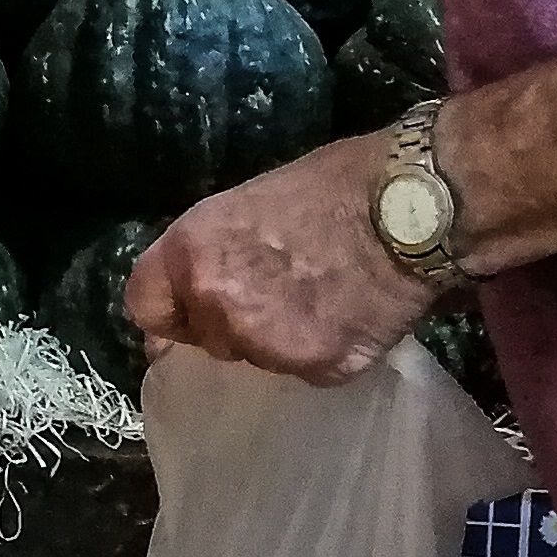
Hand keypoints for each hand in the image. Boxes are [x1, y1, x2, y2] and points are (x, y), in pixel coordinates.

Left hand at [128, 132, 444, 384]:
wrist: (412, 206)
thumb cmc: (336, 185)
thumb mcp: (248, 203)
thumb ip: (213, 253)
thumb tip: (198, 288)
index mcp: (190, 254)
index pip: (144, 307)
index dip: (169, 314)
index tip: (186, 320)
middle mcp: (215, 304)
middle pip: (207, 338)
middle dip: (235, 325)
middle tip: (280, 296)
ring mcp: (264, 343)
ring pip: (259, 358)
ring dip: (282, 340)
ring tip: (324, 301)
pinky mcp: (315, 367)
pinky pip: (309, 371)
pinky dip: (327, 352)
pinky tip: (352, 316)